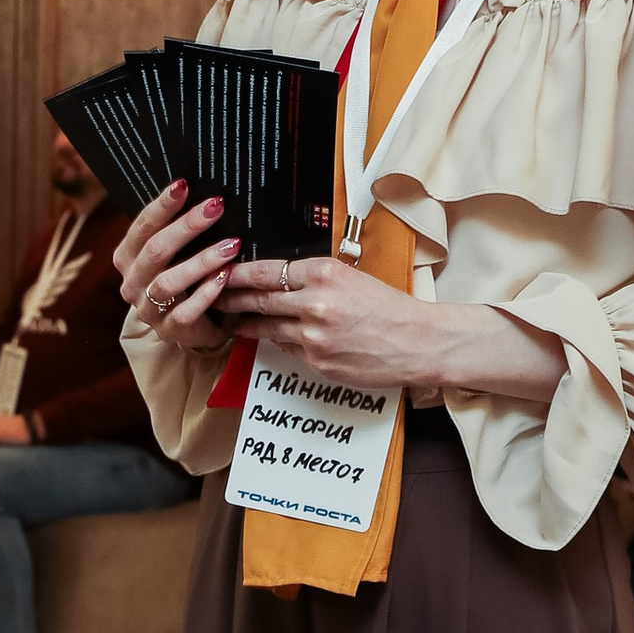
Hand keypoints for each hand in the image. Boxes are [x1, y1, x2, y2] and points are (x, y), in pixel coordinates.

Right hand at [116, 182, 239, 357]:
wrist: (192, 325)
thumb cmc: (185, 278)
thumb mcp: (175, 253)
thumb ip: (178, 230)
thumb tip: (205, 194)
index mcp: (128, 257)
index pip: (142, 227)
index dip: (161, 206)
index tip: (183, 184)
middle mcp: (132, 282)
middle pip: (155, 250)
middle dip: (186, 226)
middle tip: (216, 206)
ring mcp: (149, 309)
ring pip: (168, 282)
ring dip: (202, 260)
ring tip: (232, 244)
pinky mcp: (169, 330)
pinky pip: (185, 312)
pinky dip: (206, 293)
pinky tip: (225, 276)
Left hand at [213, 254, 438, 391]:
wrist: (419, 341)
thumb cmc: (391, 308)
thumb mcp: (353, 278)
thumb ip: (316, 279)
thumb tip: (281, 280)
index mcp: (326, 273)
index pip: (268, 271)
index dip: (239, 273)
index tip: (223, 271)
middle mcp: (316, 303)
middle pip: (259, 299)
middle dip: (232, 298)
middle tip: (214, 295)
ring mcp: (315, 336)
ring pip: (268, 327)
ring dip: (248, 323)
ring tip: (234, 319)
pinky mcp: (318, 361)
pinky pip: (288, 349)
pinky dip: (279, 341)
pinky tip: (272, 337)